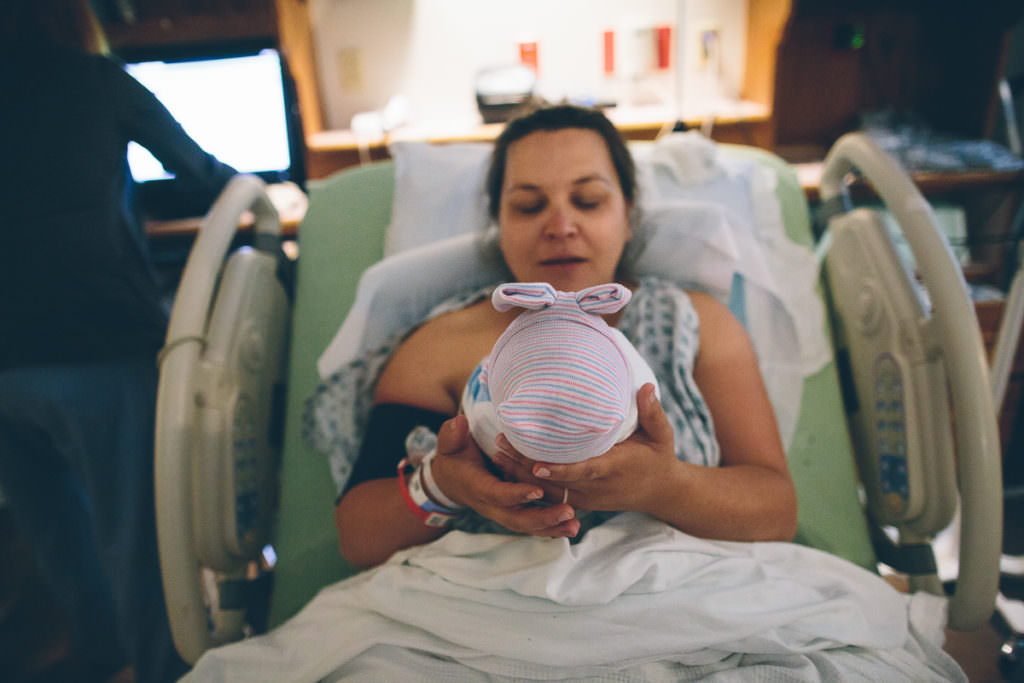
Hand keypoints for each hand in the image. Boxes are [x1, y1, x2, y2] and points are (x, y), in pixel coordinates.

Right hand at [431, 414, 580, 537]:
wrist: (451, 480)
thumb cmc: (454, 457)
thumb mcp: (449, 443)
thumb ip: (452, 434)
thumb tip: (460, 422)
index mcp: (478, 487)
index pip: (498, 494)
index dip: (517, 494)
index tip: (538, 490)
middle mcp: (492, 506)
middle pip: (517, 518)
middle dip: (543, 518)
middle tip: (568, 512)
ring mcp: (503, 512)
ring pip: (527, 526)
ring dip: (552, 527)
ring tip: (575, 525)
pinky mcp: (513, 513)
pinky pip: (532, 525)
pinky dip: (551, 528)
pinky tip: (571, 526)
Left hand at [491, 384, 677, 513]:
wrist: (661, 493)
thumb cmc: (659, 458)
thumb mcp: (662, 436)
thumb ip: (652, 413)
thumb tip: (646, 387)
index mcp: (613, 469)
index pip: (583, 471)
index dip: (560, 471)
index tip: (537, 465)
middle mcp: (596, 487)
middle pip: (556, 482)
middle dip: (526, 466)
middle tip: (501, 443)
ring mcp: (586, 498)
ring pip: (548, 491)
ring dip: (521, 474)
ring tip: (497, 451)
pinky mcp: (579, 501)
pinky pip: (550, 496)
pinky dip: (529, 484)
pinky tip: (507, 467)